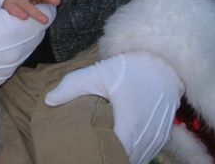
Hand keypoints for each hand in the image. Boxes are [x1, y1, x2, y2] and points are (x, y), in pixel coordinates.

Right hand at [3, 0, 59, 23]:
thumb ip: (43, 1)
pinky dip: (19, 13)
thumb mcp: (33, 2)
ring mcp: (13, 0)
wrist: (1, 15)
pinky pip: (13, 10)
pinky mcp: (7, 9)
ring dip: (36, 12)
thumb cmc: (20, 9)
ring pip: (25, 3)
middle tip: (56, 3)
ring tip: (45, 20)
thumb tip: (56, 2)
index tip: (57, 1)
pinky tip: (25, 17)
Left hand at [45, 51, 182, 163]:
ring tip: (102, 146)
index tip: (83, 149)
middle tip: (88, 148)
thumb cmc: (131, 68)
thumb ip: (72, 86)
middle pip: (122, 160)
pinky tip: (119, 142)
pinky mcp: (162, 137)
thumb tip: (49, 100)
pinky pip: (145, 153)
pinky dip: (132, 151)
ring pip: (135, 158)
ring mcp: (156, 140)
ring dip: (120, 155)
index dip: (96, 156)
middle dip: (106, 156)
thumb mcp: (99, 73)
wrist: (165, 62)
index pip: (111, 157)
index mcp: (129, 130)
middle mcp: (145, 141)